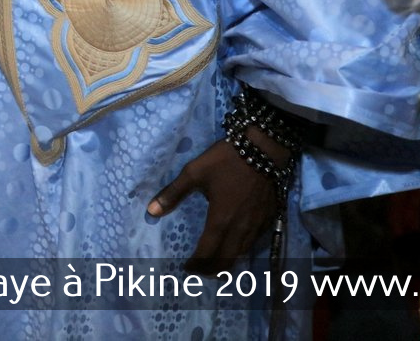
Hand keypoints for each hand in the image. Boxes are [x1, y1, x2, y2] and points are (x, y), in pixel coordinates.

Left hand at [148, 136, 282, 272]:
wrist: (264, 149)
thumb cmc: (226, 160)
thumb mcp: (195, 172)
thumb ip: (173, 193)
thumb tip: (151, 211)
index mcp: (220, 220)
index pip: (207, 253)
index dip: (196, 265)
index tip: (187, 268)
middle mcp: (240, 229)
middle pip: (226, 261)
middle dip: (212, 270)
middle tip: (201, 271)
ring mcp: (257, 225)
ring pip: (242, 254)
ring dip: (228, 262)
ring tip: (216, 263)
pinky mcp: (268, 219)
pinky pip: (254, 242)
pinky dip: (243, 250)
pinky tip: (237, 245)